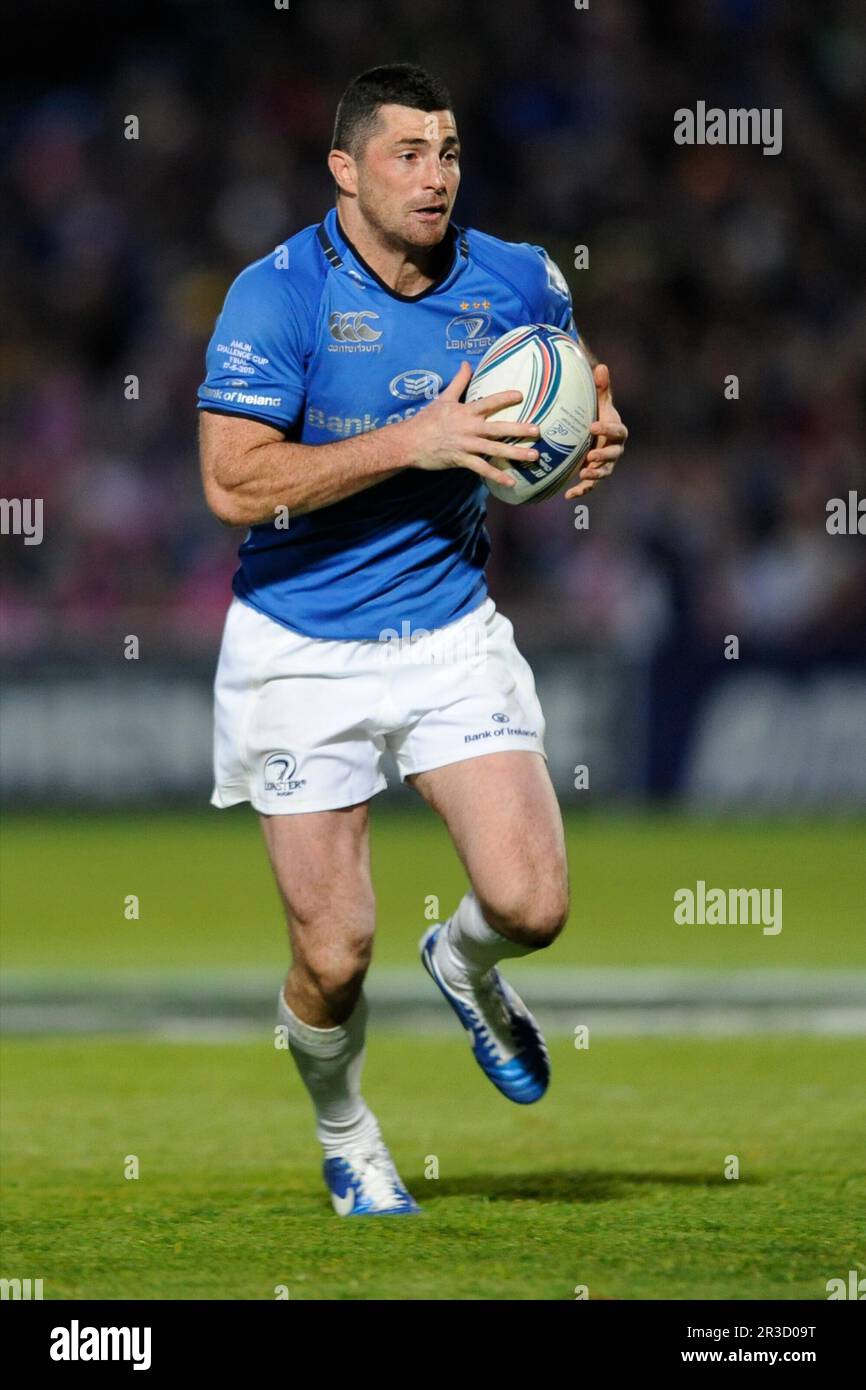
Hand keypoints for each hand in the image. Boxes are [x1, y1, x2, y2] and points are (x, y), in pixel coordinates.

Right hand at [400, 361, 540, 487]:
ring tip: (534, 455)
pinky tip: (511, 482)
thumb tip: (466, 363)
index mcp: (465, 411)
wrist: (409, 442)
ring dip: (515, 453)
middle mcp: (469, 428)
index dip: (504, 398)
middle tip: (537, 430)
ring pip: (494, 449)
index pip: (488, 402)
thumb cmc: (427, 420)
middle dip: (519, 429)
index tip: (521, 395)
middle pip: (498, 428)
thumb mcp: (443, 398)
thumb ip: (458, 382)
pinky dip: (497, 475)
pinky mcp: (461, 460)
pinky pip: (482, 469)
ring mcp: (466, 445)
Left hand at [564, 363, 627, 499]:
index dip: (607, 429)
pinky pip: (590, 485)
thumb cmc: (594, 412)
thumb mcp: (597, 400)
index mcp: (616, 429)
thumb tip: (601, 366)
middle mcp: (614, 448)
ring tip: (583, 474)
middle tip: (591, 456)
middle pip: (614, 454)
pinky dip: (581, 490)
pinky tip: (568, 495)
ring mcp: (605, 463)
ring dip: (595, 475)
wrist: (591, 430)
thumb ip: (601, 387)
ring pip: (604, 472)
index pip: (617, 430)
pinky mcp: (594, 474)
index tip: (593, 426)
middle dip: (603, 456)